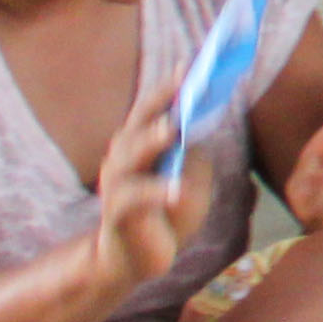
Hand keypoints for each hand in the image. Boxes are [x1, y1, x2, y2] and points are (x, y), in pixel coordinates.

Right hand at [85, 95, 187, 297]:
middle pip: (141, 120)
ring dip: (153, 139)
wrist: (132, 260)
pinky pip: (137, 199)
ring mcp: (117, 182)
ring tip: (175, 128)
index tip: (193, 61)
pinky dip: (158, 193)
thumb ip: (193, 152)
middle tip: (184, 80)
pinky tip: (178, 191)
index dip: (172, 83)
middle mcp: (123, 154)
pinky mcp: (119, 213)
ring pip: (133, 154)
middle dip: (162, 98)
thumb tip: (205, 126)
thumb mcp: (189, 178)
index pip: (156, 105)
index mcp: (139, 140)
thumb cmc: (165, 211)